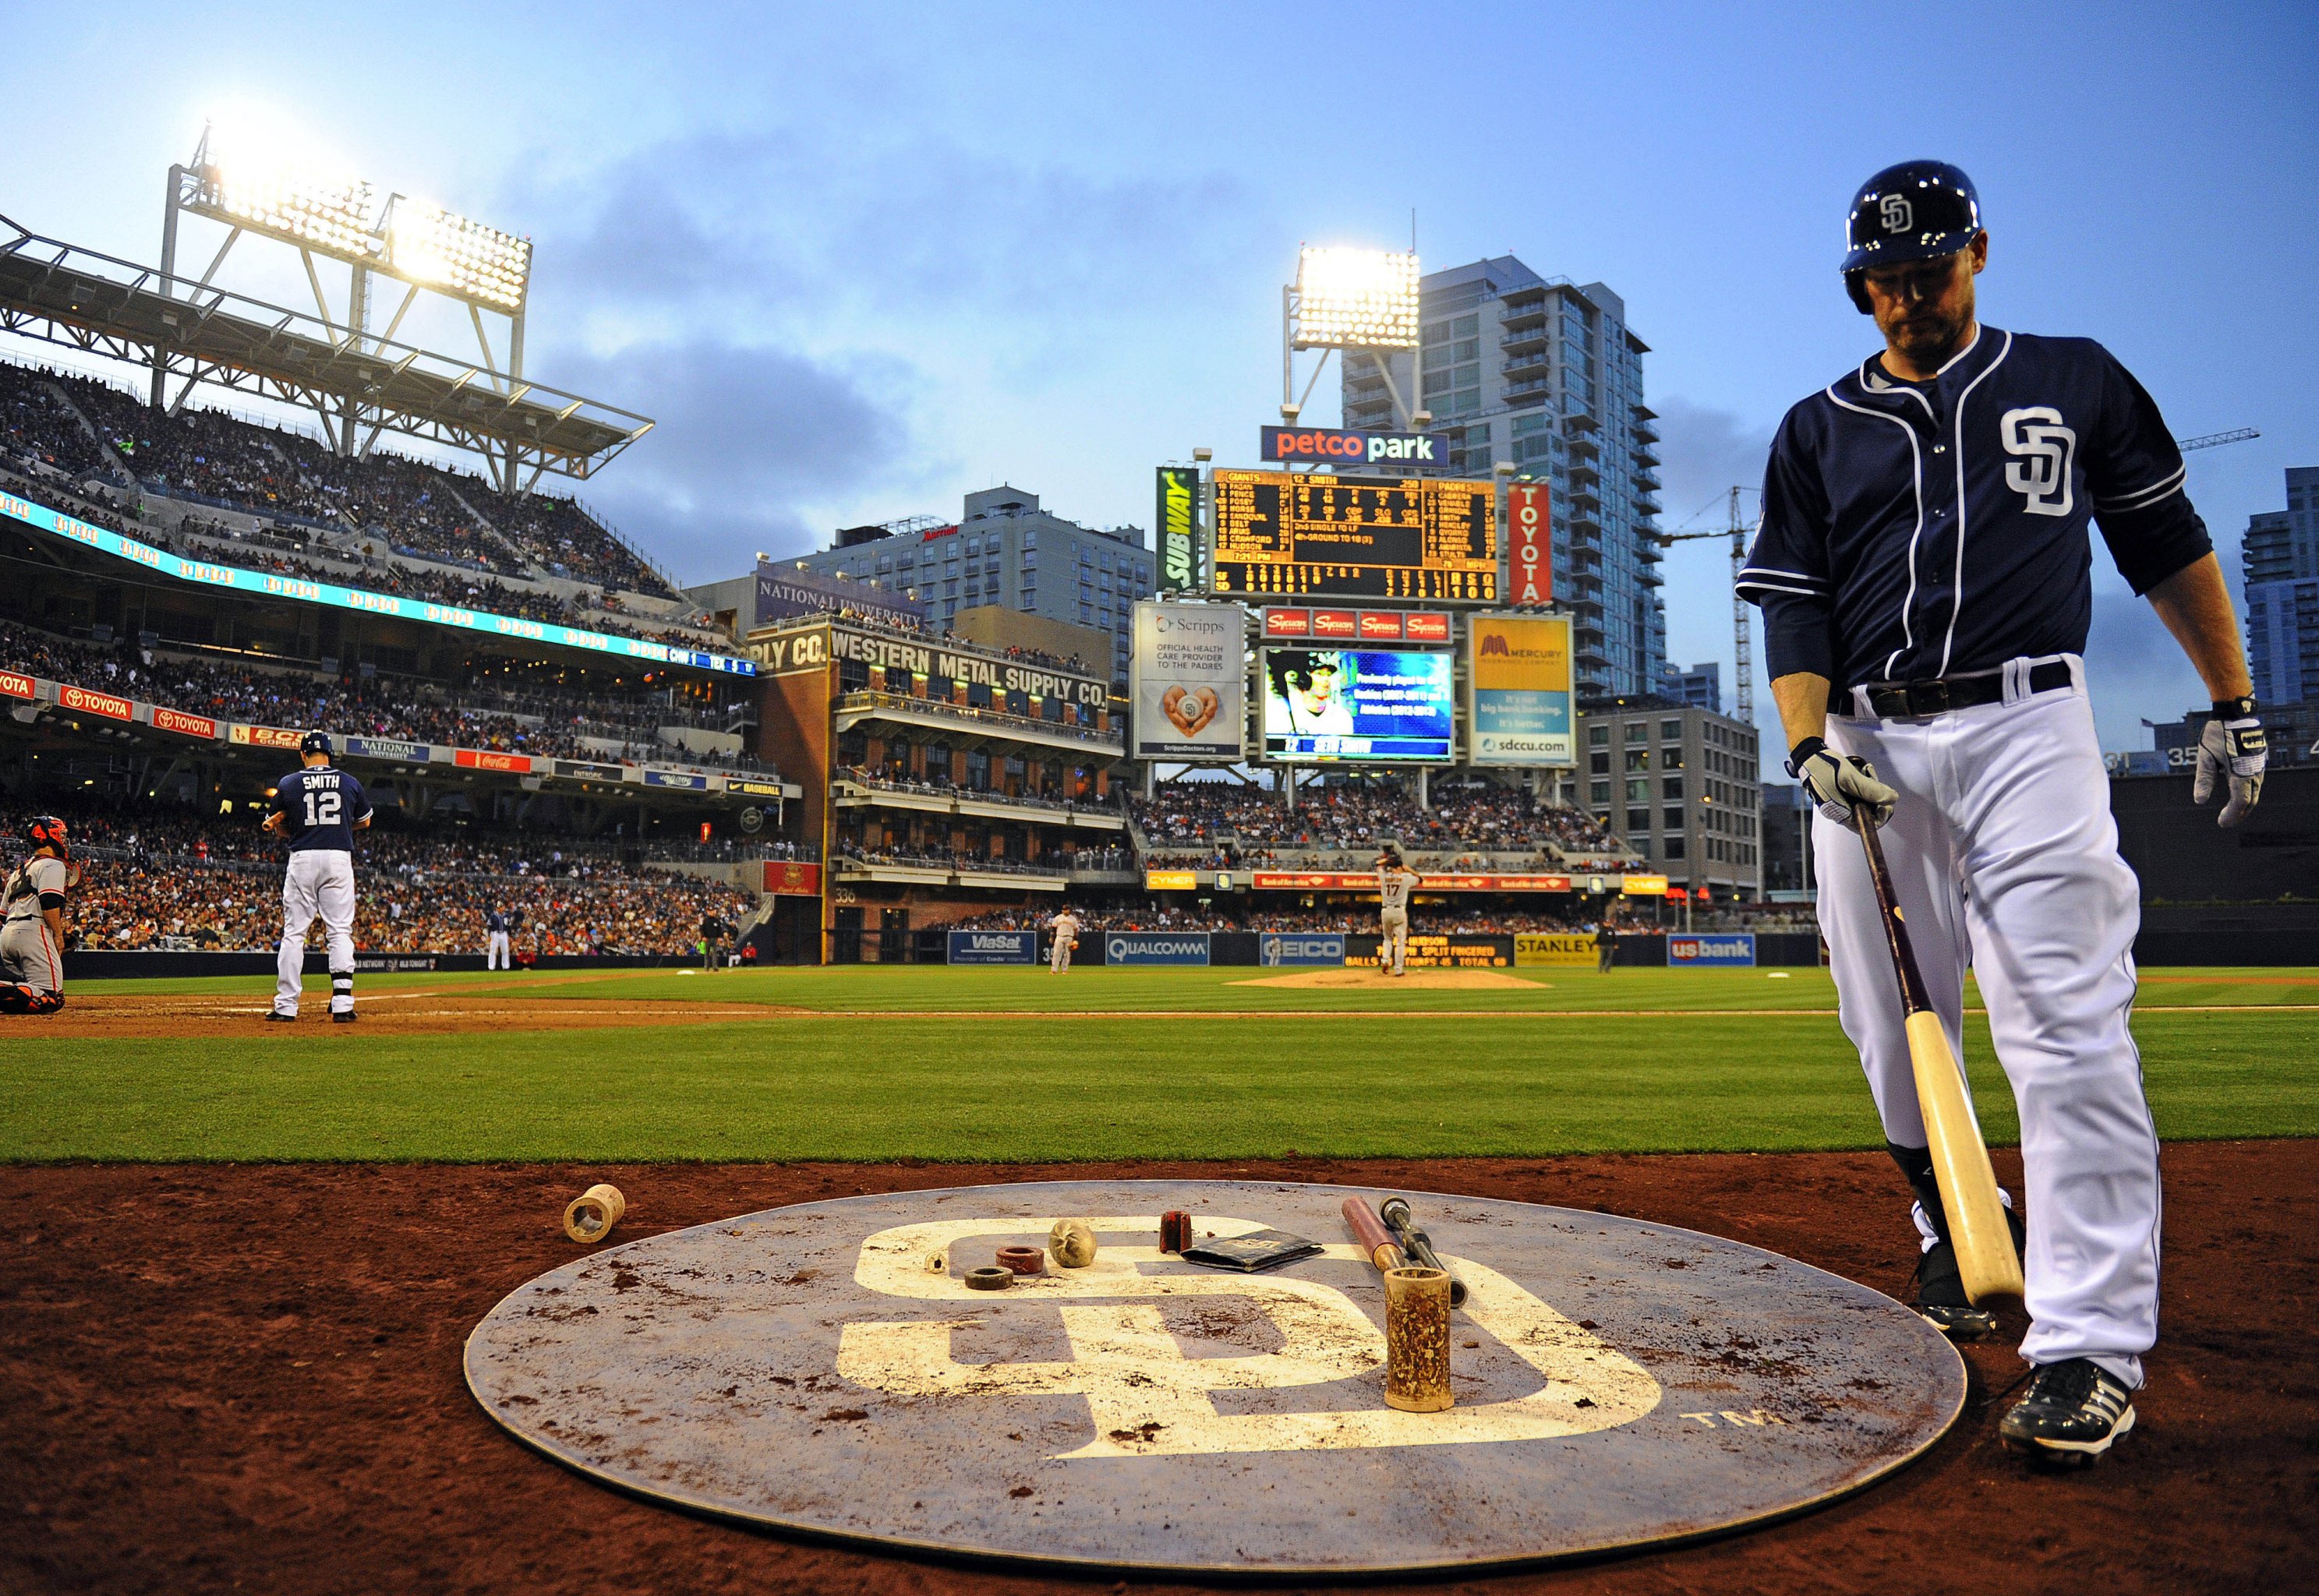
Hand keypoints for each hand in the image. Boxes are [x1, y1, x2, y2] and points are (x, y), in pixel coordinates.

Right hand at [1788, 737, 1896, 828]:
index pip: (1865, 826)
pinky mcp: (1842, 791)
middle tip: (1872, 778)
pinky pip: (1859, 791)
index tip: (1885, 803)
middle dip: (1875, 795)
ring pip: (1865, 799)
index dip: (1880, 816)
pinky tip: (1859, 770)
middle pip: (1868, 811)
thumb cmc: (1824, 767)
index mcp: (1839, 813)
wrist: (1809, 755)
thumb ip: (1870, 790)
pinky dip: (1863, 781)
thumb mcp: (1849, 778)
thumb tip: (1892, 799)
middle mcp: (1840, 810)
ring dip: (1870, 785)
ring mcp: (1841, 800)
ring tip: (1864, 771)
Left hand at [2194, 701, 2265, 826]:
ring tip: (2231, 812)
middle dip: (2239, 813)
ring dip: (2244, 804)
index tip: (2221, 823)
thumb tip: (2199, 801)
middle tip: (2225, 822)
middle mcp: (2254, 770)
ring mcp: (2259, 764)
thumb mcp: (2206, 757)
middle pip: (2251, 799)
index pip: (2240, 801)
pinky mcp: (2258, 760)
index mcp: (2241, 771)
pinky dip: (2248, 792)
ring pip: (2255, 791)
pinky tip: (2238, 795)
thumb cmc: (2217, 733)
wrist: (2235, 713)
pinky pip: (2256, 781)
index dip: (2232, 814)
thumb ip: (2204, 780)